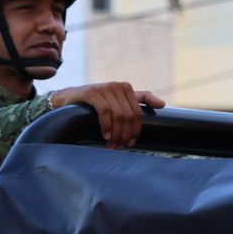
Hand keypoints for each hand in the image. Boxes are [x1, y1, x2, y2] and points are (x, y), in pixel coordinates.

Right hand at [49, 82, 165, 149]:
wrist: (69, 98)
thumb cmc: (96, 101)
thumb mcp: (119, 100)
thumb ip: (140, 100)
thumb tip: (163, 104)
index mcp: (127, 88)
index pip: (138, 113)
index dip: (136, 130)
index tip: (132, 142)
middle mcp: (119, 86)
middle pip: (129, 116)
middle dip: (125, 134)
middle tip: (119, 147)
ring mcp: (106, 88)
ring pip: (119, 116)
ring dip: (116, 134)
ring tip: (112, 145)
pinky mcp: (93, 92)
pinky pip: (105, 112)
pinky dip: (106, 126)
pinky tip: (105, 136)